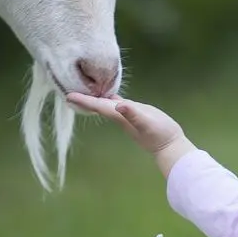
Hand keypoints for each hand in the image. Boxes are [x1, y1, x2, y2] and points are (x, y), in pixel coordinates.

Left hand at [66, 93, 196, 176]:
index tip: (68, 95)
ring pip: (105, 105)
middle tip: (68, 92)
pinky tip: (107, 94)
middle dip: (84, 100)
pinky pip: (117, 104)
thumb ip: (133, 114)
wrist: (170, 145)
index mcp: (119, 116)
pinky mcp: (134, 114)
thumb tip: (120, 105)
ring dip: (94, 98)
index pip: (98, 106)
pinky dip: (109, 98)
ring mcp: (126, 116)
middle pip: (97, 106)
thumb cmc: (160, 134)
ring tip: (83, 91)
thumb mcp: (147, 122)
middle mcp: (119, 116)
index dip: (83, 100)